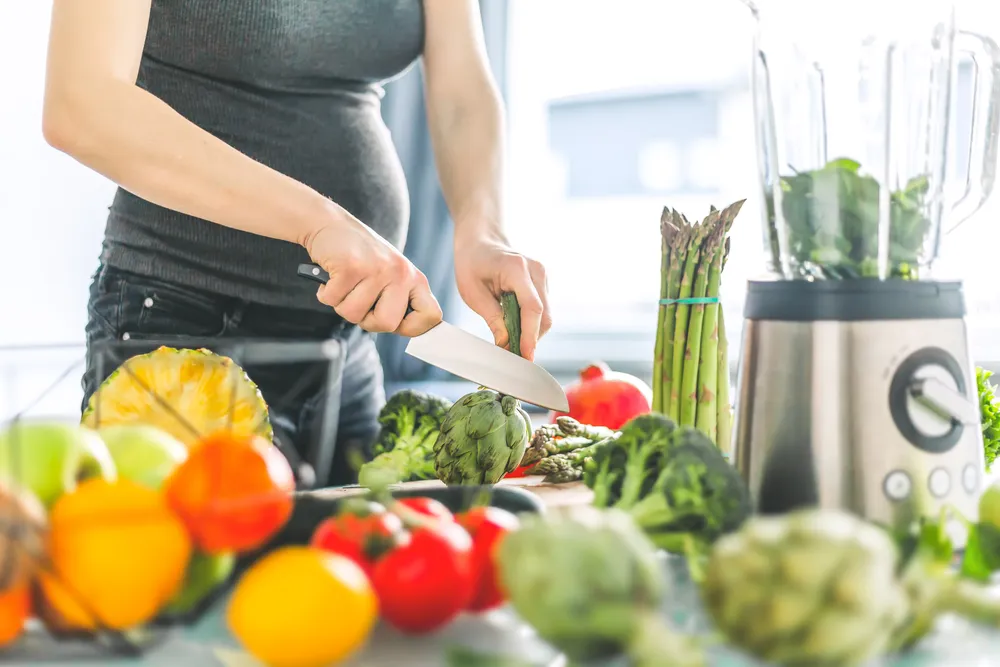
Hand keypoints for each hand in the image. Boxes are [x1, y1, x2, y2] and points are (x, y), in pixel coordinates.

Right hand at [303, 203, 442, 335]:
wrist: (331, 224)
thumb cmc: (360, 256)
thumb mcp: (390, 276)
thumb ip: (399, 300)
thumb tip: (404, 330)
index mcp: (414, 278)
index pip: (431, 316)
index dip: (412, 328)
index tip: (394, 323)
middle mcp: (401, 273)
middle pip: (388, 324)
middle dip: (366, 320)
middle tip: (358, 301)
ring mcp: (377, 269)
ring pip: (354, 315)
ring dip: (342, 304)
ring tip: (344, 283)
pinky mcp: (351, 266)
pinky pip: (333, 300)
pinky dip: (326, 293)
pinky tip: (332, 276)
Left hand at [454, 234, 551, 360]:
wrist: (481, 241)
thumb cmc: (472, 263)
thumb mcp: (473, 293)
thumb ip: (493, 318)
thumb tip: (506, 344)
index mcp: (517, 268)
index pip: (532, 308)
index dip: (530, 336)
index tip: (525, 357)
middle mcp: (537, 270)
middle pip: (544, 316)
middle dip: (531, 340)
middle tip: (514, 358)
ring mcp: (543, 276)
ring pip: (546, 316)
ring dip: (532, 334)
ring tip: (512, 346)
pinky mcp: (542, 284)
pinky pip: (542, 310)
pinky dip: (531, 325)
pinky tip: (516, 331)